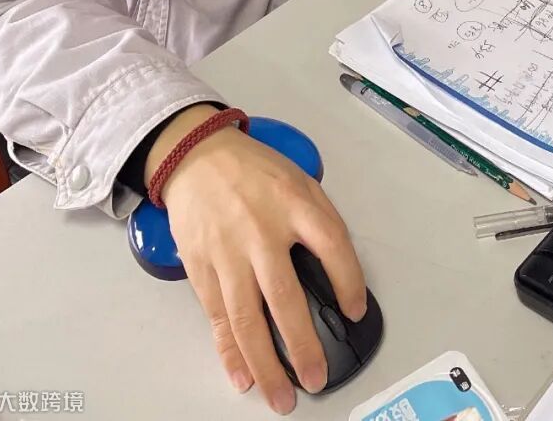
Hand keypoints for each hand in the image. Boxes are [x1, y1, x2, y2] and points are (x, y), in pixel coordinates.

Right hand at [147, 106, 366, 412]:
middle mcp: (260, 230)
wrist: (198, 157)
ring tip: (281, 396)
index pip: (332, 246)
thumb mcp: (298, 180)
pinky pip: (218, 318)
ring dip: (266, 364)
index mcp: (294, 203)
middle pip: (286, 297)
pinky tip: (242, 376)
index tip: (354, 311)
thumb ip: (318, 221)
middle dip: (303, 346)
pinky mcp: (201, 267)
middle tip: (316, 379)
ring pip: (247, 319)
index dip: (349, 282)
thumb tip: (340, 272)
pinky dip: (230, 352)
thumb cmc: (254, 172)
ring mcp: (228, 252)